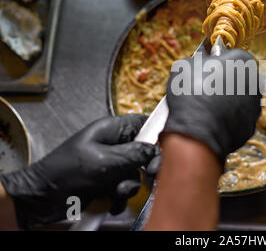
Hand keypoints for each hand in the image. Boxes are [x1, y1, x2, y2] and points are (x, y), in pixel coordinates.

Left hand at [0, 114, 155, 228]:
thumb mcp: (104, 161)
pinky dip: (120, 197)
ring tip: (115, 192)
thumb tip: (156, 150)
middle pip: (144, 152)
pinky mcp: (107, 182)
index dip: (156, 135)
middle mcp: (114, 145)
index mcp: (112, 129)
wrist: (42, 198)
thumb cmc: (66, 171)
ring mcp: (111, 164)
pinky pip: (125, 188)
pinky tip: (111, 201)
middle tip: (148, 174)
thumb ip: (134, 154)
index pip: (143, 123)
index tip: (162, 151)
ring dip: (129, 186)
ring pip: (135, 174)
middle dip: (144, 168)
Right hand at [162, 49, 261, 164]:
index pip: (231, 55)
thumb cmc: (192, 93)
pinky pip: (237, 118)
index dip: (216, 62)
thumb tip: (202, 59)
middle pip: (239, 77)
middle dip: (225, 81)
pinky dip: (228, 118)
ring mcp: (255, 105)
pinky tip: (212, 120)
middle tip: (204, 88)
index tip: (205, 69)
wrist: (197, 132)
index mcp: (243, 60)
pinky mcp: (251, 126)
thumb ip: (200, 58)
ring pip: (239, 99)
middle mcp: (255, 81)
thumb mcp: (186, 64)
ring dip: (227, 100)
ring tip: (206, 106)